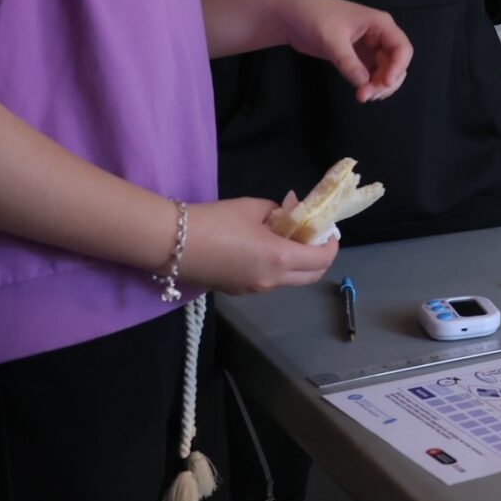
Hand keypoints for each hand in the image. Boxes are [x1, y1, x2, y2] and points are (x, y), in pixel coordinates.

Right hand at [180, 195, 338, 294]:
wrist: (169, 243)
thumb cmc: (214, 221)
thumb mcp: (253, 208)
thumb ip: (279, 212)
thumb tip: (289, 213)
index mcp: (279, 258)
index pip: (322, 259)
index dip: (331, 244)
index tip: (330, 230)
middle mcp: (271, 281)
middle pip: (311, 276)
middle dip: (320, 257)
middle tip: (314, 237)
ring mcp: (253, 290)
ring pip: (290, 281)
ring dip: (298, 264)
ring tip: (288, 240)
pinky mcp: (237, 292)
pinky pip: (269, 283)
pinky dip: (277, 269)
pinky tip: (264, 250)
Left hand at [273, 0, 410, 102]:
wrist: (290, 15)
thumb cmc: (313, 17)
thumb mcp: (331, 39)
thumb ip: (348, 62)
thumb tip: (364, 85)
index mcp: (380, 25)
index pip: (402, 48)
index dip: (398, 67)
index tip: (385, 84)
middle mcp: (379, 36)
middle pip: (396, 63)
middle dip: (385, 81)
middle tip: (366, 96)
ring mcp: (369, 48)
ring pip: (385, 71)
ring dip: (378, 86)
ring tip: (362, 97)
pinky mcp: (357, 57)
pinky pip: (372, 74)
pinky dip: (369, 85)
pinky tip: (361, 93)